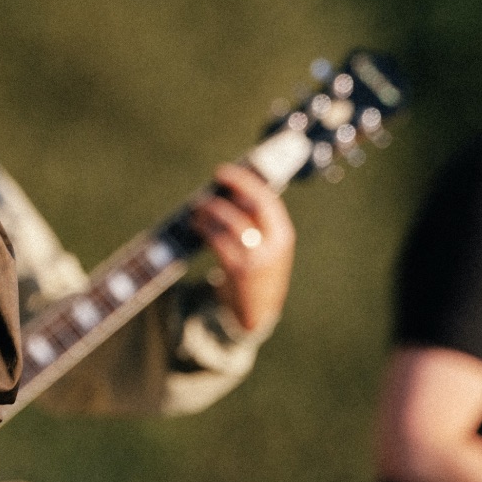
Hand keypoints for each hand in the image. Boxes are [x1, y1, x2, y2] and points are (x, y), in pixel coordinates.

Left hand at [188, 163, 293, 332]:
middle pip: (255, 205)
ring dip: (212, 209)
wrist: (256, 311)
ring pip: (231, 222)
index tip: (227, 171)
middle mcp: (274, 245)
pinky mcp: (238, 270)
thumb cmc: (257, 270)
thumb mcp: (267, 246)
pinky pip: (218, 240)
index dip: (247, 181)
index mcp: (283, 235)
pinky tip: (197, 224)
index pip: (269, 200)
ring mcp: (256, 258)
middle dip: (236, 185)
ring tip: (199, 206)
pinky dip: (205, 228)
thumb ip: (256, 222)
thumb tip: (231, 188)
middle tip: (217, 175)